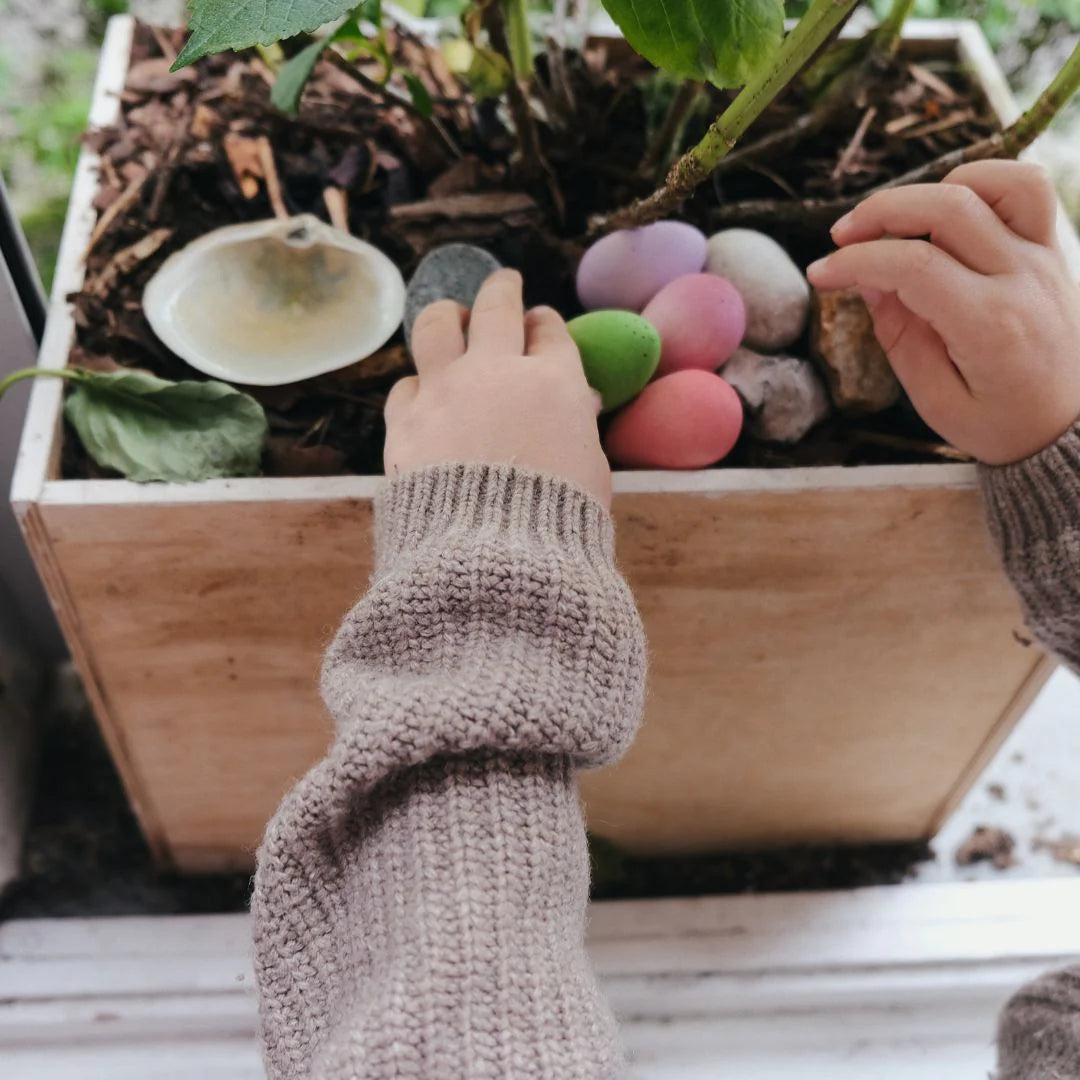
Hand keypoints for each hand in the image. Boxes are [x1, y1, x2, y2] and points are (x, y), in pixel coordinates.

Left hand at [384, 269, 611, 505]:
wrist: (493, 554)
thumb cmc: (559, 521)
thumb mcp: (592, 473)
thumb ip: (580, 429)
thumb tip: (577, 403)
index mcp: (553, 383)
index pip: (550, 333)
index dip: (545, 325)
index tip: (541, 324)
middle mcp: (496, 372)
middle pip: (496, 307)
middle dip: (502, 289)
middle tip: (504, 283)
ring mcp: (445, 392)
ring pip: (436, 325)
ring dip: (446, 314)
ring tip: (450, 316)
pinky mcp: (405, 422)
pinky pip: (405, 386)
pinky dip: (418, 386)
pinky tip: (423, 393)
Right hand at [807, 160, 1079, 464]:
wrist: (1069, 428)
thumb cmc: (1001, 423)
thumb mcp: (936, 400)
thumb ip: (900, 337)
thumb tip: (867, 281)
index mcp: (990, 326)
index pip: (912, 266)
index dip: (856, 262)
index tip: (821, 274)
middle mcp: (1022, 280)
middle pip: (947, 208)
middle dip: (880, 212)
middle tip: (841, 237)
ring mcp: (1044, 257)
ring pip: (993, 184)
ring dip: (931, 190)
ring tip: (896, 222)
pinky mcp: (1052, 249)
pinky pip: (1026, 189)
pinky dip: (980, 183)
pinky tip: (944, 210)